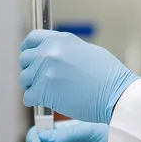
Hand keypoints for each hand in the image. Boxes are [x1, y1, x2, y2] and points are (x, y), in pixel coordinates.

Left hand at [19, 30, 138, 123]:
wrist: (116, 94)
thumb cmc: (108, 76)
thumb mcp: (86, 51)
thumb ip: (65, 50)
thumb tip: (54, 54)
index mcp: (59, 40)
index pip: (31, 39)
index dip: (28, 49)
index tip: (30, 57)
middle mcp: (49, 52)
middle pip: (25, 59)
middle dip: (31, 70)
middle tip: (42, 80)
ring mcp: (44, 71)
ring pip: (24, 79)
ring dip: (33, 87)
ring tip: (49, 92)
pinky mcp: (43, 92)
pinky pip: (28, 97)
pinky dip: (36, 102)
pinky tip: (49, 102)